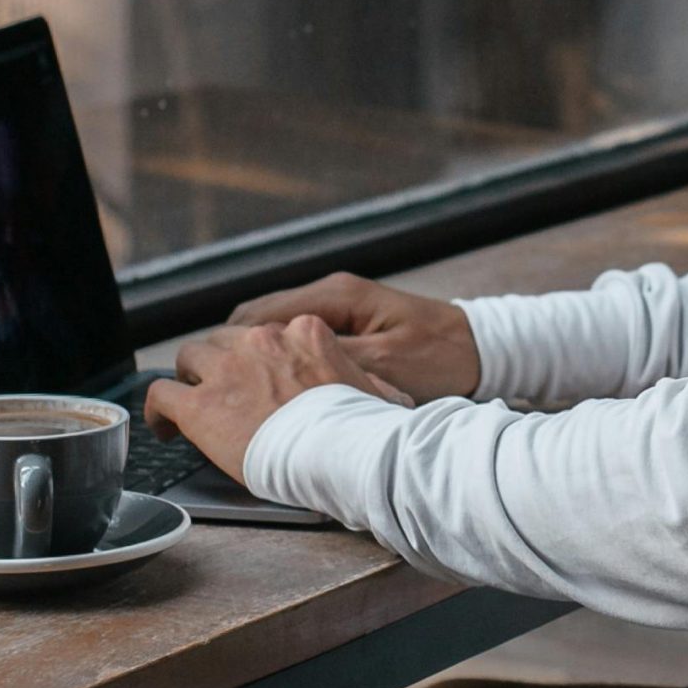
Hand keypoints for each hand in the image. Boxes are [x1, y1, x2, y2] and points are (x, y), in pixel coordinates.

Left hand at [145, 315, 413, 485]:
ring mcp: (228, 369)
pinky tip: (164, 429)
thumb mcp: (379, 394)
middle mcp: (262, 341)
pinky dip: (158, 410)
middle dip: (219, 365)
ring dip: (189, 380)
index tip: (255, 379)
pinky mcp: (201, 404)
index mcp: (305, 333)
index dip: (255, 357)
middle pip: (224, 340)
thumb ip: (373, 387)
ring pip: (189, 358)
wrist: (341, 451)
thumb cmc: (363, 428)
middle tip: (221, 394)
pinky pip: (161, 394)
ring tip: (188, 408)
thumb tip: (394, 398)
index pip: (267, 333)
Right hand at [227, 271, 482, 403]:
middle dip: (233, 351)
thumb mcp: (380, 365)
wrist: (482, 351)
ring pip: (276, 329)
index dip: (227, 345)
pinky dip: (280, 359)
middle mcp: (332, 295)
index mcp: (335, 297)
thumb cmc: (438, 358)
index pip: (258, 313)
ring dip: (255, 356)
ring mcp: (341, 308)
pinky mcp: (350, 326)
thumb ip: (326, 362)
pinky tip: (275, 389)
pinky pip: (299, 339)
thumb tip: (274, 365)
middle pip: (259, 318)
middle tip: (212, 388)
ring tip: (236, 392)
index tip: (205, 375)